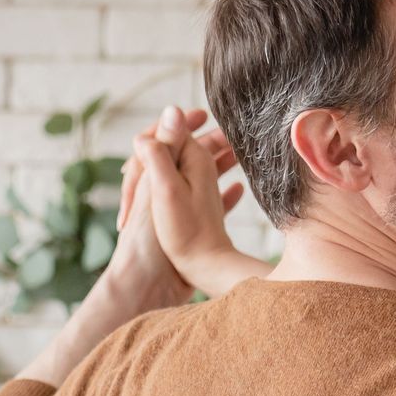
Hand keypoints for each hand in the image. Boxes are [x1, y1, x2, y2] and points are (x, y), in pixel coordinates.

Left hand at [116, 105, 246, 287]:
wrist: (155, 285)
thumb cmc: (160, 239)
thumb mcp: (163, 187)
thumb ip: (165, 150)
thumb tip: (172, 110)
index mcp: (155, 175)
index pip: (163, 138)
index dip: (180, 123)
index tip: (203, 113)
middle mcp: (163, 189)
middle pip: (184, 156)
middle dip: (206, 141)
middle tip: (232, 133)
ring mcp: (176, 210)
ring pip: (198, 178)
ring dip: (217, 163)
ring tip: (240, 155)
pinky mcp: (188, 230)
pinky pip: (208, 204)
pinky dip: (223, 193)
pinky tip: (240, 191)